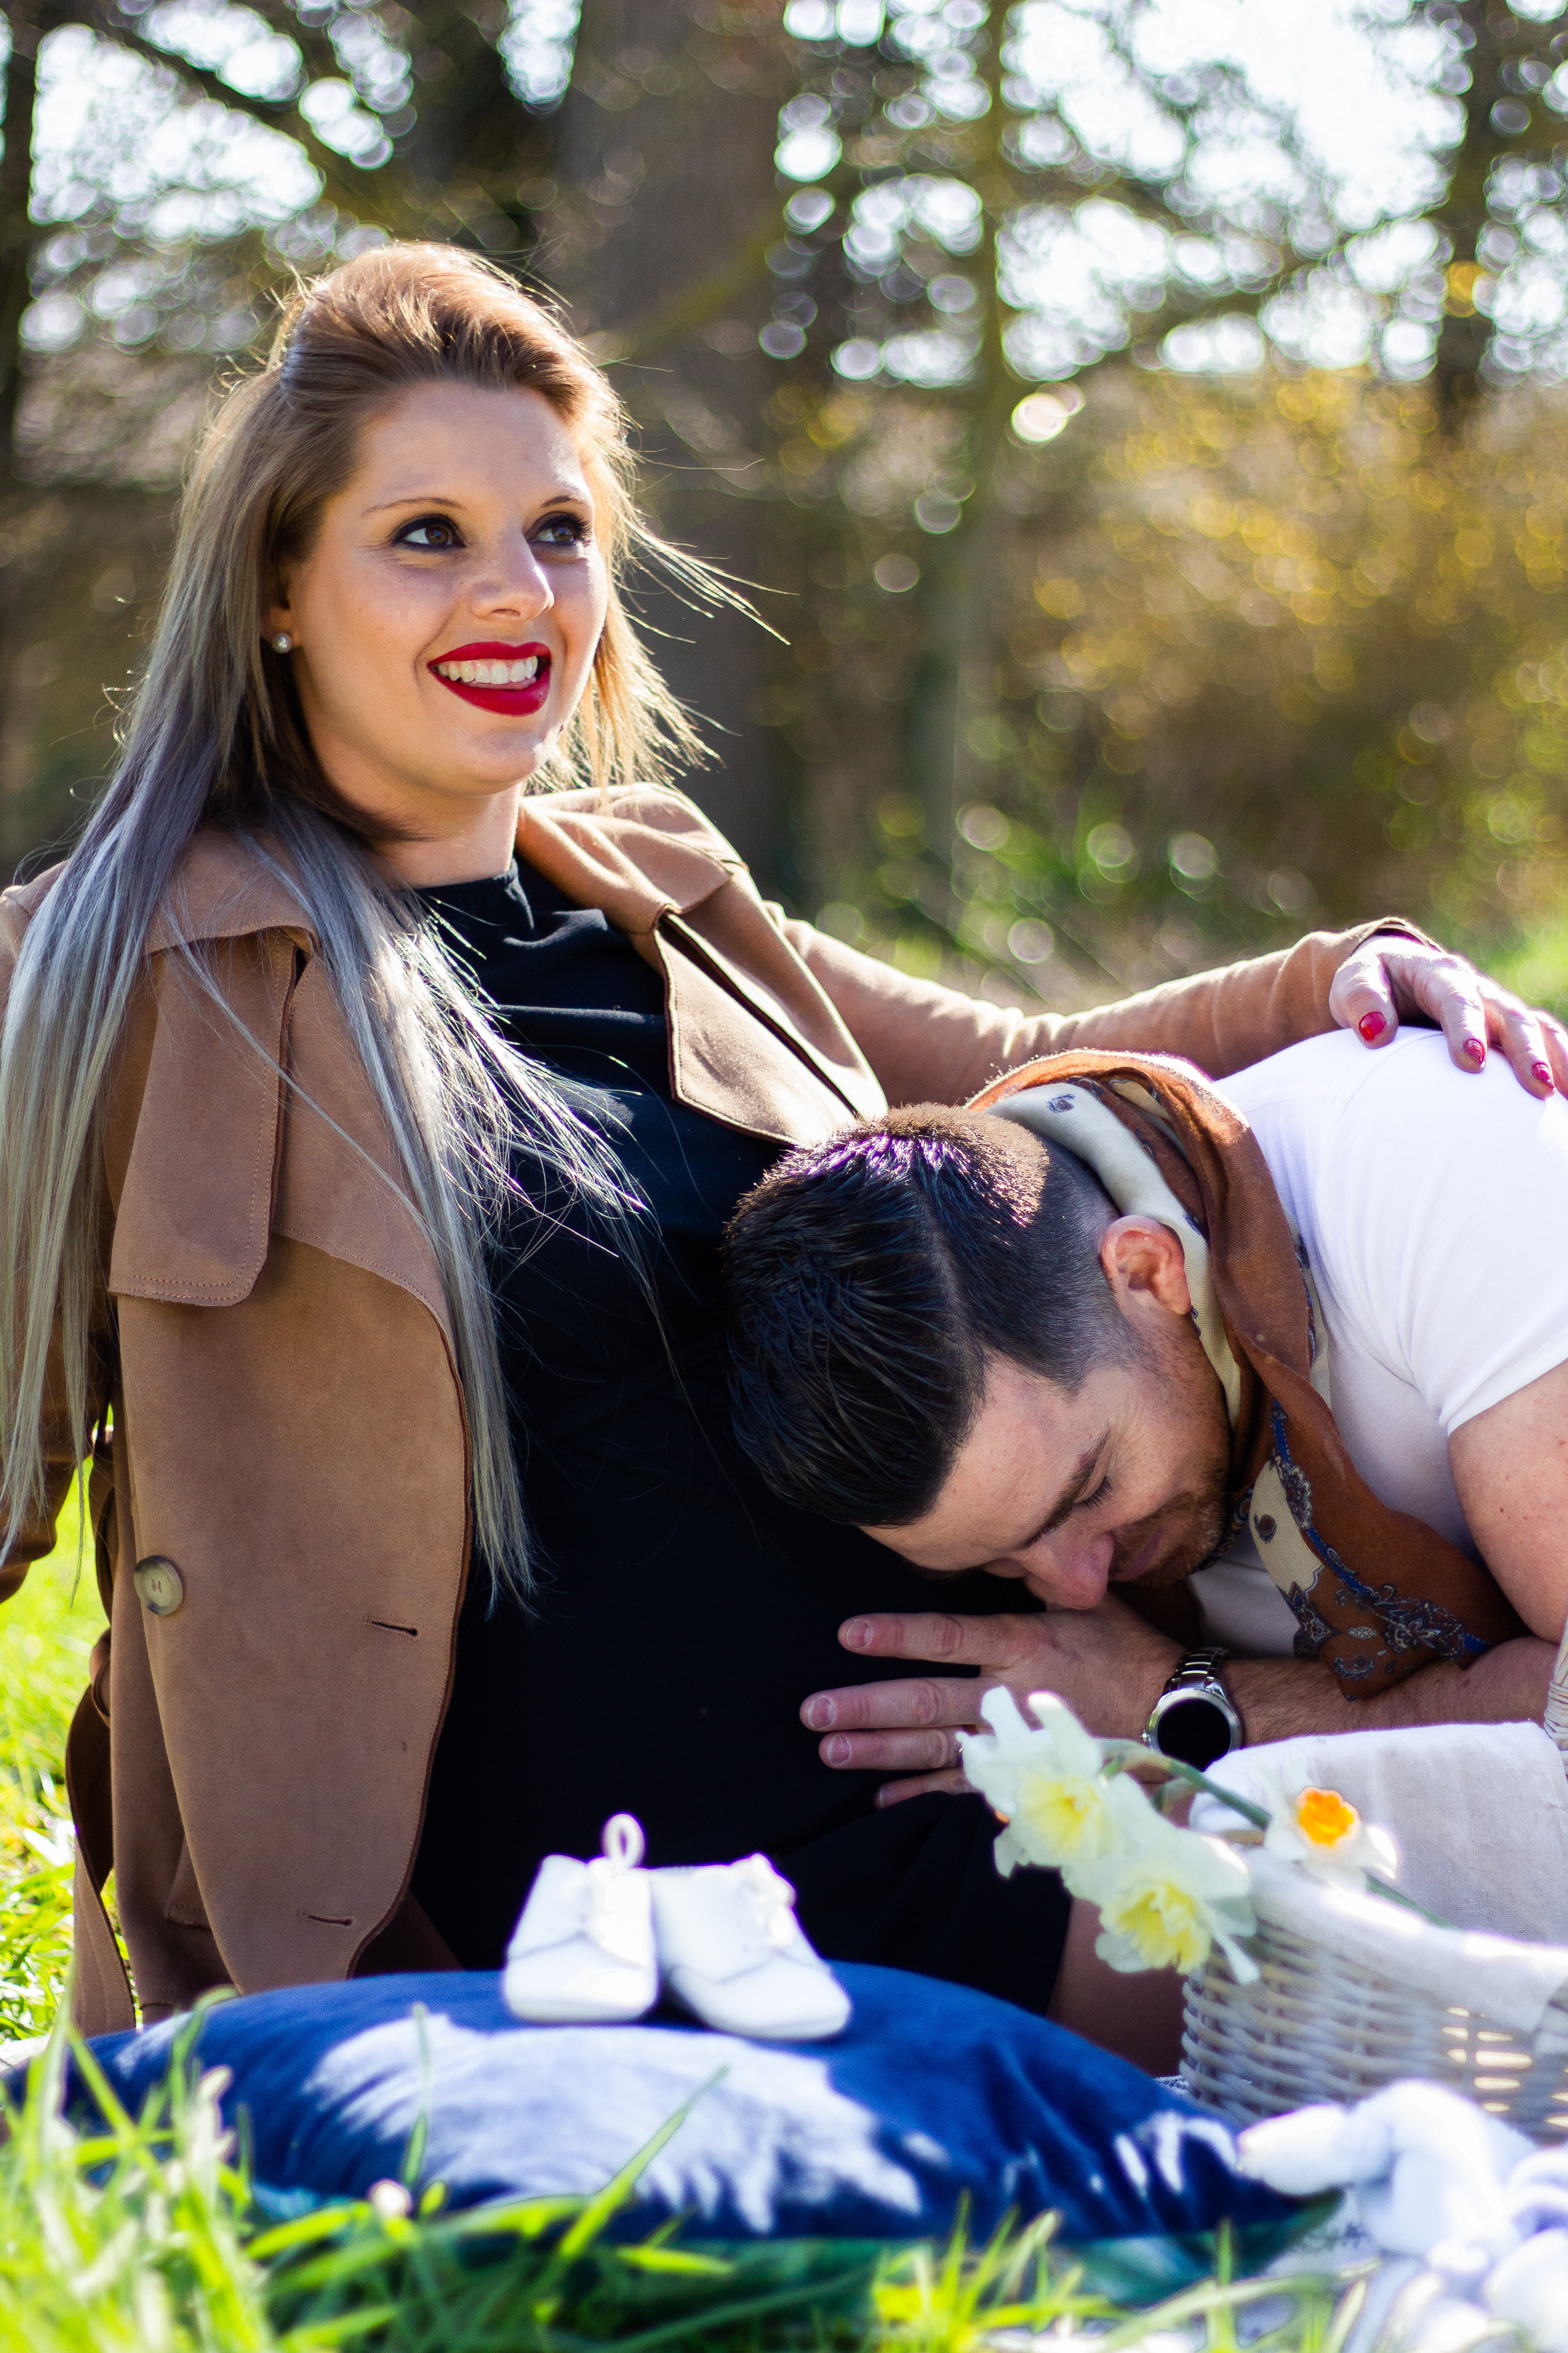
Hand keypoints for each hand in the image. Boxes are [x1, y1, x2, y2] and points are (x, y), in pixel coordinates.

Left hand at [800, 1600, 1180, 1806]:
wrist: (1177, 1714)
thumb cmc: (1129, 1649)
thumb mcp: (1086, 1602)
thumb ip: (1035, 1581)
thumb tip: (1001, 1542)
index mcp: (1022, 1642)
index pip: (947, 1636)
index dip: (896, 1636)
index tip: (848, 1634)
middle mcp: (1010, 1691)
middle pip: (927, 1700)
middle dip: (866, 1707)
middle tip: (813, 1713)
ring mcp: (1015, 1738)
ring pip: (936, 1746)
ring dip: (880, 1751)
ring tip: (830, 1751)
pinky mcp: (1026, 1773)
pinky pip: (965, 1786)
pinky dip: (922, 1793)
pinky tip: (883, 1798)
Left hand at [1330, 936, 1567, 1097]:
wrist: (1391, 976)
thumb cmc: (1372, 984)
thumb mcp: (1354, 984)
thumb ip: (1361, 1001)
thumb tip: (1374, 1033)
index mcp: (1440, 974)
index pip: (1457, 999)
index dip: (1467, 1027)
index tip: (1471, 1061)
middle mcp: (1478, 990)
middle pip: (1509, 1016)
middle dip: (1526, 1051)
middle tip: (1538, 1086)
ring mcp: (1497, 1010)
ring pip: (1537, 1029)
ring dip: (1556, 1058)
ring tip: (1563, 1095)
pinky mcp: (1506, 1032)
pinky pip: (1543, 1042)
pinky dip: (1559, 1062)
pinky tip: (1565, 1098)